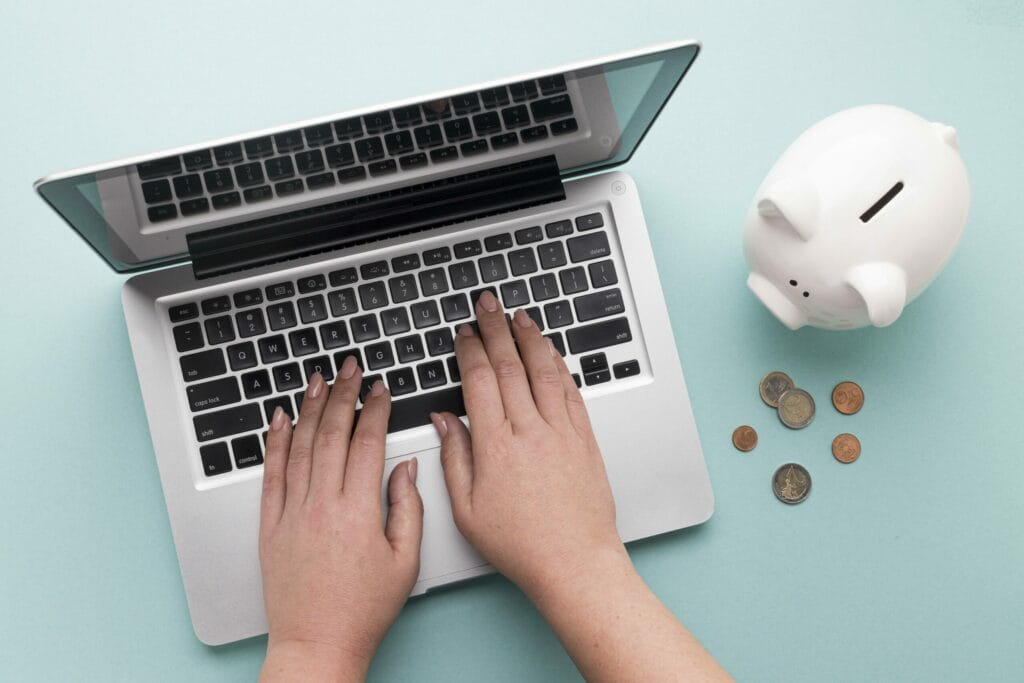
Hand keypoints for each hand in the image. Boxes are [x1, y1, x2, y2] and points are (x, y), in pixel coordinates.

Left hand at [259, 358, 421, 681]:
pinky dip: (273, 443)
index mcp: (358, 512)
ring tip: (317, 379)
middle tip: (349, 367)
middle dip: (342, 394)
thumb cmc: (363, 610)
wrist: (317, 644)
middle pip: (331, 434)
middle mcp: (321, 506)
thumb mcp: (405, 561)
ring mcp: (291, 513)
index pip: (366, 443)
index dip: (375, 410)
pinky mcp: (269, 526)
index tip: (380, 389)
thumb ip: (408, 508)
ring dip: (309, 408)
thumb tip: (406, 468)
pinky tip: (278, 419)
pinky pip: (270, 474)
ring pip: (298, 446)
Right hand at [434, 291, 730, 681]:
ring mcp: (562, 432)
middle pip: (510, 365)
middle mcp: (531, 431)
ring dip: (530, 338)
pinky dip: (560, 366)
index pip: (479, 381)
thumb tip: (444, 420)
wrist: (574, 561)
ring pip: (544, 371)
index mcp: (496, 446)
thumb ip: (454, 457)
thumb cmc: (521, 543)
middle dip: (496, 329)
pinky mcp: (585, 439)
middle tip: (487, 305)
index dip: (470, 350)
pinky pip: (571, 392)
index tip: (464, 333)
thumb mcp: (468, 509)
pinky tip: (551, 353)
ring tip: (520, 316)